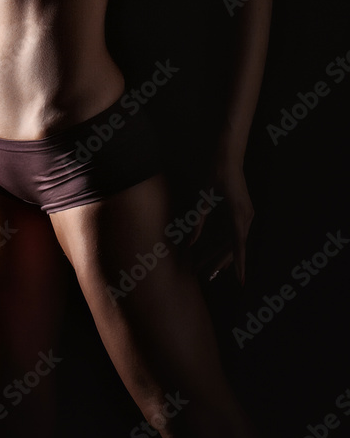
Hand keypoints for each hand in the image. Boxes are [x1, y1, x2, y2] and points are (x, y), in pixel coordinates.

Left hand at [189, 165, 253, 285]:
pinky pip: (234, 232)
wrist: (229, 157)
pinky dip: (224, 243)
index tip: (241, 280)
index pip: (238, 244)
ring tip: (205, 267)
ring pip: (234, 241)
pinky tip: (214, 253)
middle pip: (234, 246)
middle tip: (205, 276)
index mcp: (238, 213)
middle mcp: (246, 217)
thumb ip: (198, 222)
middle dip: (220, 262)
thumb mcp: (204, 198)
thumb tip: (190, 243)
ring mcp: (246, 215)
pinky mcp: (243, 212)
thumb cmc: (216, 173)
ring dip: (221, 254)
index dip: (239, 263)